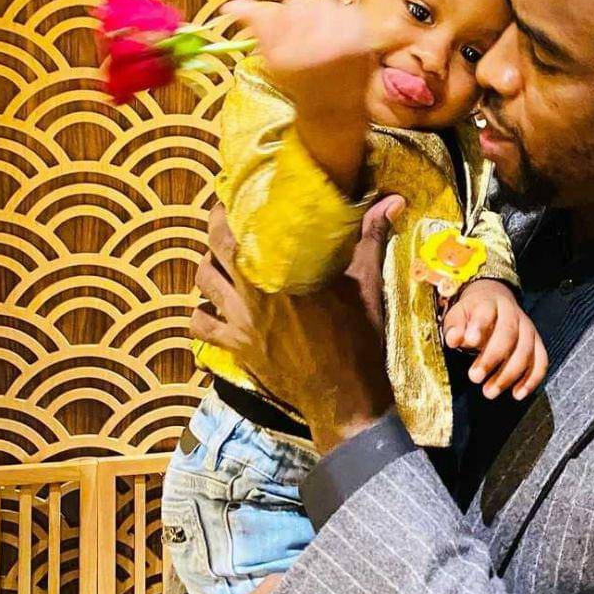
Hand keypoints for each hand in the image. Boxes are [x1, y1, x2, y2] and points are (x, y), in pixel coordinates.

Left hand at [190, 196, 403, 451]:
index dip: (230, 209)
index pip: (242, 228)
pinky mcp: (236, 347)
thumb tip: (393, 201)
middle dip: (214, 228)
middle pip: (216, 248)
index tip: (233, 197)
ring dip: (207, 267)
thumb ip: (370, 239)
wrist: (344, 395)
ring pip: (203, 282)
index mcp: (284, 270)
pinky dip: (200, 314)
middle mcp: (253, 291)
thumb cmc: (359, 339)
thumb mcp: (367, 285)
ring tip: (218, 261)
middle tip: (221, 218)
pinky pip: (201, 326)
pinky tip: (211, 308)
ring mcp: (240, 320)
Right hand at [222, 0, 373, 193]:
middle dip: (298, 17)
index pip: (281, 10)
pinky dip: (339, 19)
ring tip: (321, 38)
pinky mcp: (363, 36)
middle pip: (301, 3)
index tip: (285, 35)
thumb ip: (256, 27)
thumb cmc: (301, 83)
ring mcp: (345, 40)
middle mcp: (319, 46)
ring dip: (319, 16)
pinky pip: (345, 8)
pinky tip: (337, 37)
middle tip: (303, 37)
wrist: (336, 108)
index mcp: (292, 55)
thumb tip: (230, 6)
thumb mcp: (273, 60)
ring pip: (323, 3)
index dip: (281, 20)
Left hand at [442, 279, 547, 400]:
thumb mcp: (458, 315)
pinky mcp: (537, 344)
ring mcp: (528, 329)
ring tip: (489, 392)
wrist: (496, 302)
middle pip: (508, 335)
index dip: (479, 326)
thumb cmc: (473, 314)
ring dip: (508, 375)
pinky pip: (540, 362)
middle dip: (491, 358)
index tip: (469, 341)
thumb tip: (453, 339)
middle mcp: (513, 314)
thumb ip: (455, 327)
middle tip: (474, 377)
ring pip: (525, 352)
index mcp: (491, 303)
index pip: (486, 312)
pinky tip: (517, 394)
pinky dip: (531, 380)